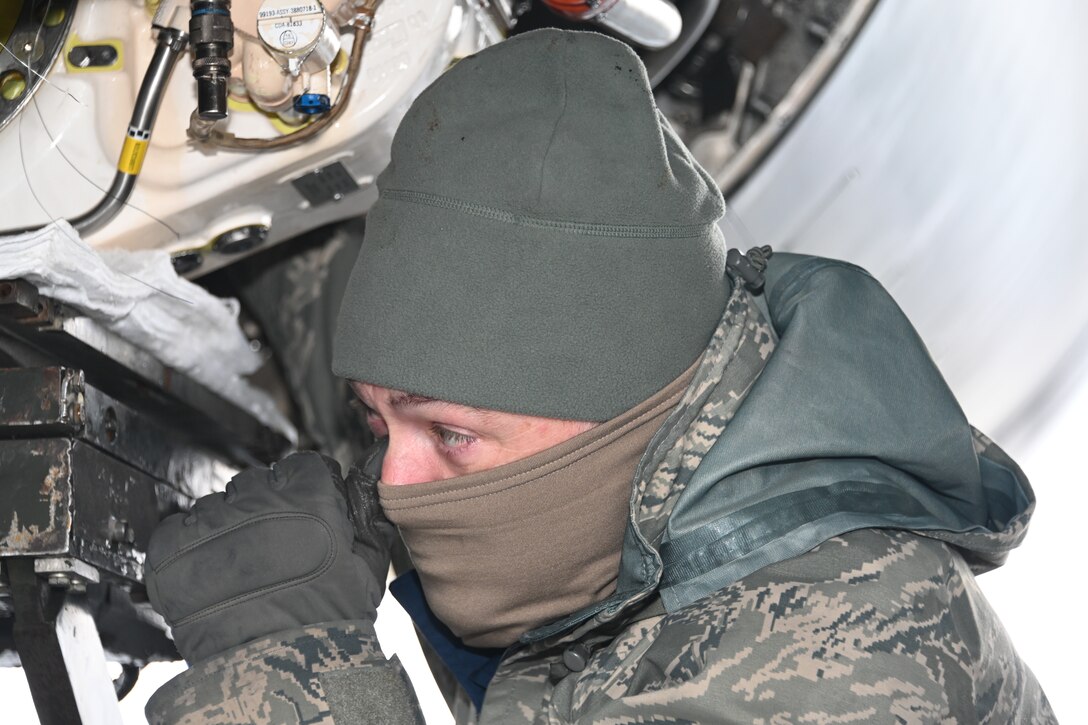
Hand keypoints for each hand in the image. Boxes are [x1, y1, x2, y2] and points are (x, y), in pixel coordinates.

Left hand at [144, 446, 392, 662]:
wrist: (279, 670)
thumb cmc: (330, 620)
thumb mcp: (367, 562)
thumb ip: (367, 510)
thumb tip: (367, 472)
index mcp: (309, 497)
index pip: (300, 465)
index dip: (304, 490)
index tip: (303, 512)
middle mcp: (258, 502)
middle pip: (256, 483)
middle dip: (265, 509)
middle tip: (273, 548)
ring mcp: (212, 525)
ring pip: (216, 505)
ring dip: (227, 528)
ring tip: (241, 569)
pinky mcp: (173, 552)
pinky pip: (177, 529)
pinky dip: (189, 547)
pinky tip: (211, 574)